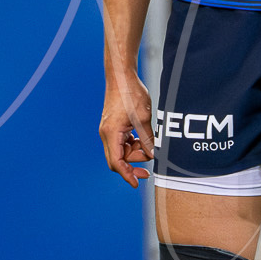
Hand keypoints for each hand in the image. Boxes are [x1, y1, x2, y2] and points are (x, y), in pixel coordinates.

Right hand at [99, 68, 153, 186]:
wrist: (121, 76)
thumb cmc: (131, 93)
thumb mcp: (144, 119)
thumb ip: (148, 139)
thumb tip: (153, 155)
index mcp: (111, 133)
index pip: (116, 162)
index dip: (127, 175)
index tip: (137, 183)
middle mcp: (107, 134)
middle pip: (118, 159)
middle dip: (135, 161)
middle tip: (152, 156)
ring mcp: (110, 130)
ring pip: (122, 151)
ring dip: (136, 151)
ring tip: (149, 140)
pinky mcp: (114, 126)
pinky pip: (123, 142)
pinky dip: (133, 143)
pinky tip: (143, 136)